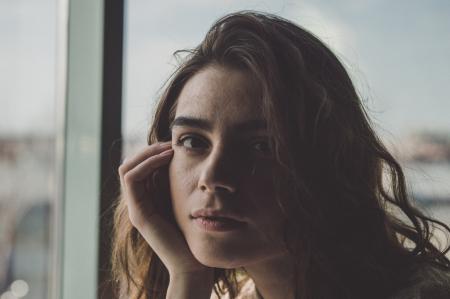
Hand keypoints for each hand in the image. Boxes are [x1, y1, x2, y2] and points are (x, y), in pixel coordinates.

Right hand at [118, 142, 212, 279]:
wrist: (194, 263)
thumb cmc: (194, 233)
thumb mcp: (185, 200)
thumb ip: (178, 184)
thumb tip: (181, 158)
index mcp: (147, 199)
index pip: (138, 166)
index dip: (153, 152)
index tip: (174, 145)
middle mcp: (138, 203)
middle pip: (129, 164)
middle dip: (149, 149)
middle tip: (171, 143)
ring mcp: (136, 209)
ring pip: (127, 168)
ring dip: (148, 153)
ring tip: (169, 148)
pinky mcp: (139, 214)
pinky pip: (132, 179)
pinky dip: (147, 164)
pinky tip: (167, 159)